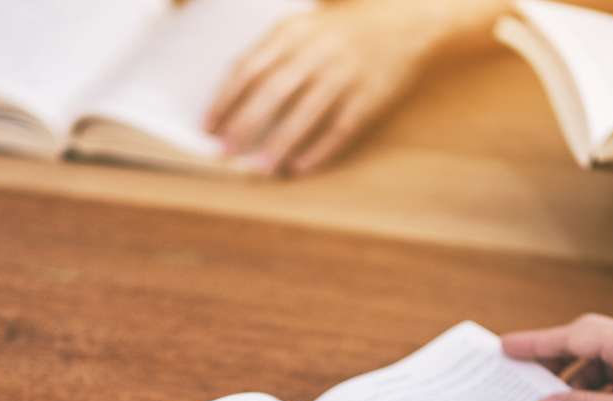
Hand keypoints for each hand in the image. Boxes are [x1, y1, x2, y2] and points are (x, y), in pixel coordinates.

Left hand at [205, 0, 455, 176]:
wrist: (404, 20)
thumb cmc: (342, 30)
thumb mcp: (303, 27)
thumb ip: (272, 54)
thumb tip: (231, 98)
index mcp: (293, 30)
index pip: (249, 66)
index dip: (225, 99)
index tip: (207, 126)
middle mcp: (317, 50)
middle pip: (272, 90)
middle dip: (244, 123)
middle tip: (224, 151)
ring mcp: (345, 73)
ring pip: (306, 112)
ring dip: (280, 142)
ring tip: (259, 168)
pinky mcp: (370, 95)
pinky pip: (340, 127)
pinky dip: (319, 149)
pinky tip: (300, 167)